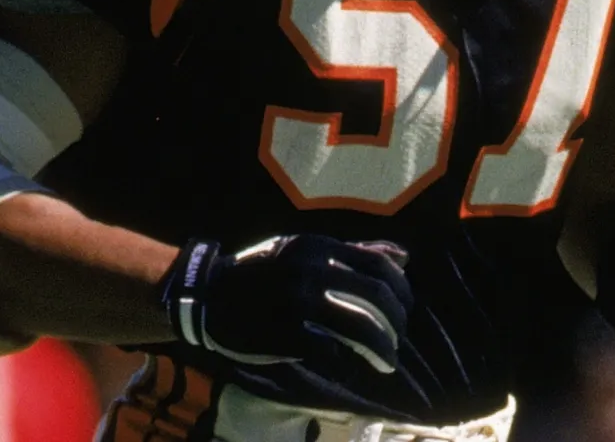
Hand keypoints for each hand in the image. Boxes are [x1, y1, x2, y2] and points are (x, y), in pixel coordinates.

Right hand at [160, 235, 412, 372]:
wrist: (208, 294)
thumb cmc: (262, 270)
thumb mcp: (304, 250)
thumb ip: (353, 252)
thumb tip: (404, 256)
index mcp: (319, 247)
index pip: (379, 263)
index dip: (401, 288)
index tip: (406, 308)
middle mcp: (312, 270)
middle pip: (376, 296)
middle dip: (396, 323)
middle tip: (398, 340)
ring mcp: (298, 302)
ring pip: (360, 327)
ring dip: (381, 349)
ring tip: (387, 363)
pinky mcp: (285, 333)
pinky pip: (330, 351)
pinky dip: (345, 361)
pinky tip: (348, 366)